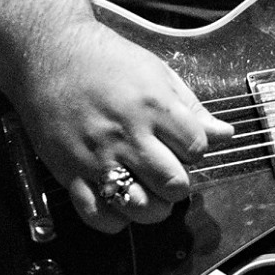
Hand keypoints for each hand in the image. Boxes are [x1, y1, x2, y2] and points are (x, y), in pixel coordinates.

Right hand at [9, 21, 234, 233]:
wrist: (48, 55)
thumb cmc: (106, 60)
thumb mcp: (158, 73)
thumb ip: (191, 109)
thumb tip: (225, 134)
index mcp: (153, 106)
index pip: (197, 148)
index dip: (196, 150)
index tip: (184, 145)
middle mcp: (127, 135)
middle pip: (174, 183)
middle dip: (180, 184)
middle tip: (169, 173)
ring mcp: (96, 157)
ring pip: (140, 206)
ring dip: (153, 207)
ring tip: (149, 192)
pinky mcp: (68, 171)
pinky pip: (97, 215)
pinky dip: (114, 220)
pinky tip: (119, 203)